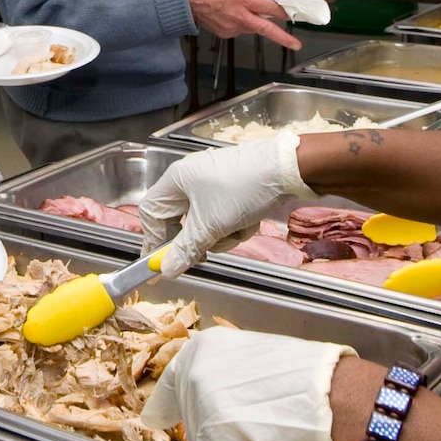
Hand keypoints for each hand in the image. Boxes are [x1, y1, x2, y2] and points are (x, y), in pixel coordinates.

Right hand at [138, 132, 313, 273]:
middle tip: (204, 256)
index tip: (161, 263)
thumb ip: (185, 250)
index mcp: (176, 180)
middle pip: (180, 220)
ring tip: (237, 230)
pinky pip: (224, 216)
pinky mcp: (234, 189)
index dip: (154, 239)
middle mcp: (192, 179)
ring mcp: (214, 183)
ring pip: (205, 223)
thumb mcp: (211, 226)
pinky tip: (251, 221)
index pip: (151, 212)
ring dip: (222, 235)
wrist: (288, 170)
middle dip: (198, 240)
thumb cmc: (242, 191)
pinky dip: (236, 225)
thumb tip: (166, 270)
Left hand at [142, 329, 355, 440]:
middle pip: (191, 418)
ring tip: (265, 433)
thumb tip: (213, 394)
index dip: (167, 402)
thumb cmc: (305, 376)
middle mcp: (195, 379)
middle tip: (250, 425)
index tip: (157, 415)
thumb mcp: (256, 355)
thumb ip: (226, 372)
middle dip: (213, 427)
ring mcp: (200, 414)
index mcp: (204, 350)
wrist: (328, 399)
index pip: (172, 381)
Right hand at [186, 0, 301, 48]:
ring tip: (245, 11)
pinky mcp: (227, 34)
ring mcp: (232, 28)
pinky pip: (241, 30)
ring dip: (257, 22)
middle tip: (296, 45)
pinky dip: (242, 24)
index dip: (283, 12)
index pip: (269, 7)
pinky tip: (233, 16)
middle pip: (266, 29)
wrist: (190, 1)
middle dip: (283, 38)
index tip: (294, 16)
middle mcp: (239, 16)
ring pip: (253, 28)